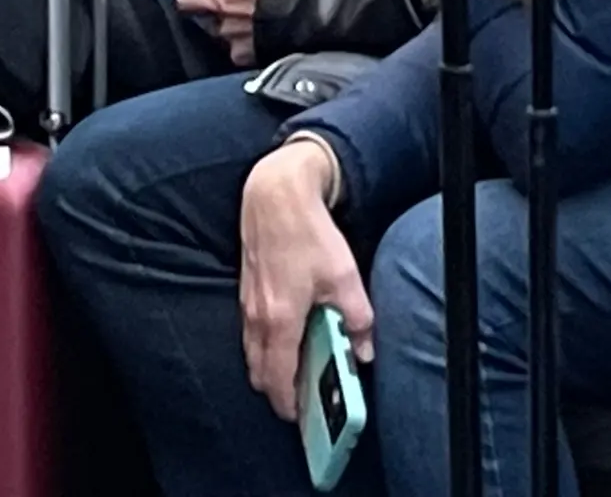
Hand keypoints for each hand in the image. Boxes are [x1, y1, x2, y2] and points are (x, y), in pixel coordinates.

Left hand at [175, 0, 345, 68]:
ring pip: (211, 31)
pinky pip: (235, 53)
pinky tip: (257, 44)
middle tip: (213, 2)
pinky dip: (244, 49)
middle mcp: (221, 2)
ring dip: (223, 27)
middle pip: (186, 3)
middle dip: (196, 3)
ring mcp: (228, 31)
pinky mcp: (241, 54)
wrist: (313, 15)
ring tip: (242, 25)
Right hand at [237, 137, 367, 420]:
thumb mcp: (344, 276)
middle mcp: (258, 318)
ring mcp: (248, 305)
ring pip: (253, 353)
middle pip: (260, 374)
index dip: (289, 405)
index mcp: (280, 321)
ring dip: (271, 368)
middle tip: (303, 396)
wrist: (274, 195)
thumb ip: (356, 319)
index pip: (277, 380)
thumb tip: (364, 351)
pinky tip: (289, 334)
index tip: (303, 416)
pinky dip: (266, 346)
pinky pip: (251, 333)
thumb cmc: (307, 233)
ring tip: (299, 368)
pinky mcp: (247, 291)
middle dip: (278, 391)